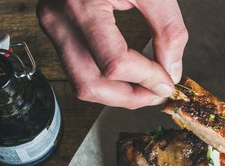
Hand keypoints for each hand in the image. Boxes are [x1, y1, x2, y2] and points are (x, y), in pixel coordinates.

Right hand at [37, 0, 187, 108]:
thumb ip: (169, 30)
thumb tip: (172, 70)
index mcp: (81, 5)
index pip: (112, 63)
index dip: (145, 79)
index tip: (168, 81)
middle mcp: (58, 19)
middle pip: (90, 83)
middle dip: (129, 97)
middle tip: (158, 93)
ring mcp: (52, 26)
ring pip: (82, 83)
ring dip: (118, 94)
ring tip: (147, 87)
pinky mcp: (56, 29)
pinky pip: (79, 68)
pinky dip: (108, 79)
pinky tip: (131, 74)